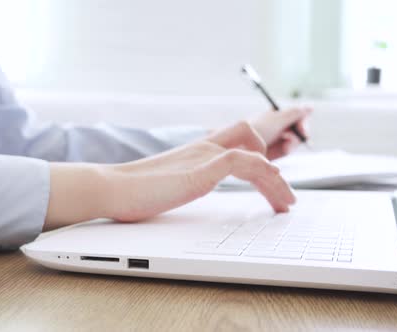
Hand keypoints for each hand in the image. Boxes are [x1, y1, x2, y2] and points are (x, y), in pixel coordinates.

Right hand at [44, 121, 294, 228]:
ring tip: (287, 204)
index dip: (259, 154)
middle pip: (251, 138)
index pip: (236, 139)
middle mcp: (203, 148)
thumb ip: (184, 183)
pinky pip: (244, 162)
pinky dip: (265, 175)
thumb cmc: (132, 191)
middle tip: (286, 196)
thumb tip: (189, 192)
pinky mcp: (201, 170)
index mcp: (196, 151)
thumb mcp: (168, 184)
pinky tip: (273, 192)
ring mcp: (203, 156)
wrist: (110, 188)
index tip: (272, 182)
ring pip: (255, 154)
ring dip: (277, 180)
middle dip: (274, 164)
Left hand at [248, 107, 312, 159]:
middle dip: (297, 136)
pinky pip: (286, 150)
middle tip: (290, 140)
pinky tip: (281, 150)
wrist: (241, 146)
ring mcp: (276, 138)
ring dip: (292, 144)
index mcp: (278, 114)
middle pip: (298, 130)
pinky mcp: (273, 150)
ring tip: (284, 146)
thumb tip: (310, 107)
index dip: (303, 124)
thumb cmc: (258, 130)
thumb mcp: (278, 120)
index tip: (303, 132)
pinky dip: (286, 150)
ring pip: (294, 141)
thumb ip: (295, 113)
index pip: (298, 116)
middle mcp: (278, 125)